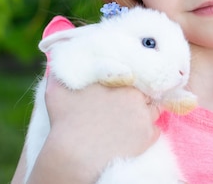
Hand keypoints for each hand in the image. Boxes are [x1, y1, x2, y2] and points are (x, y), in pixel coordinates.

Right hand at [27, 78, 160, 183]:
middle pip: (145, 90)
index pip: (134, 73)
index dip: (131, 80)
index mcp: (118, 80)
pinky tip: (133, 136)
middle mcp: (134, 94)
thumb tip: (58, 58)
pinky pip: (155, 130)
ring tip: (133, 120)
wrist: (76, 154)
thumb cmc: (65, 122)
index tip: (125, 86)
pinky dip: (147, 133)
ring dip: (146, 113)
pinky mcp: (148, 135)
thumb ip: (60, 72)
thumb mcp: (57, 90)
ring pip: (154, 109)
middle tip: (129, 104)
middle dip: (139, 95)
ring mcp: (143, 114)